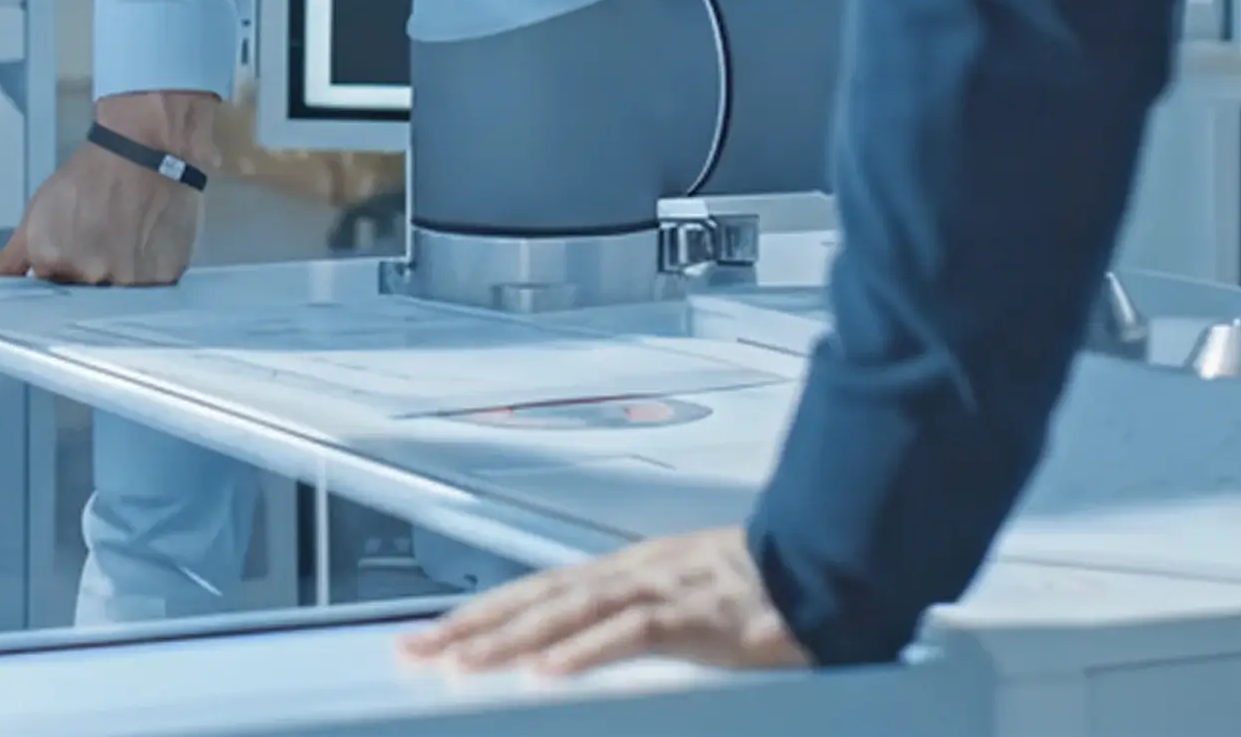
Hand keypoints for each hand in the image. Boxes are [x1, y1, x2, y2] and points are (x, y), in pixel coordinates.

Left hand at [0, 90, 214, 286]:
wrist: (143, 149)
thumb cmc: (89, 178)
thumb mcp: (38, 216)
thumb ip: (8, 261)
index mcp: (53, 262)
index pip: (49, 298)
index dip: (59, 280)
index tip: (69, 262)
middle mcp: (90, 276)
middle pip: (84, 301)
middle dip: (88, 282)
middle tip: (98, 246)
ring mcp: (131, 279)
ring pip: (119, 300)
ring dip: (118, 281)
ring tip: (121, 242)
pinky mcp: (164, 277)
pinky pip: (152, 295)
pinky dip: (146, 276)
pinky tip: (142, 245)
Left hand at [405, 528, 813, 677]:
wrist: (825, 566)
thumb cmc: (761, 590)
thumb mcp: (683, 603)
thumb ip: (631, 622)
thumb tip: (578, 650)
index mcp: (624, 573)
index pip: (536, 592)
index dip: (482, 613)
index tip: (433, 636)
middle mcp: (629, 574)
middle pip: (534, 599)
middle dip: (472, 626)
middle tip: (415, 651)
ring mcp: (658, 591)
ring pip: (566, 614)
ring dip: (509, 641)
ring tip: (460, 664)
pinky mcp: (692, 617)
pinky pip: (627, 636)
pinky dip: (583, 654)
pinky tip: (546, 673)